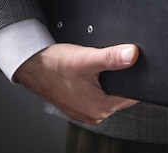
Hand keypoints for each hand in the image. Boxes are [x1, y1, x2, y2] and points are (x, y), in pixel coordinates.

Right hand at [13, 43, 139, 124]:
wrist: (31, 65)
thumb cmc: (53, 65)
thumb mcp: (86, 58)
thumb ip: (112, 57)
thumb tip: (133, 55)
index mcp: (99, 107)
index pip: (132, 96)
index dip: (136, 79)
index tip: (133, 66)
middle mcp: (93, 113)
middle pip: (121, 95)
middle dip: (121, 79)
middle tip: (108, 63)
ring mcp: (85, 111)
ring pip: (108, 94)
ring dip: (108, 81)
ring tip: (96, 68)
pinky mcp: (78, 105)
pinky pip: (96, 95)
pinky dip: (96, 85)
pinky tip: (89, 75)